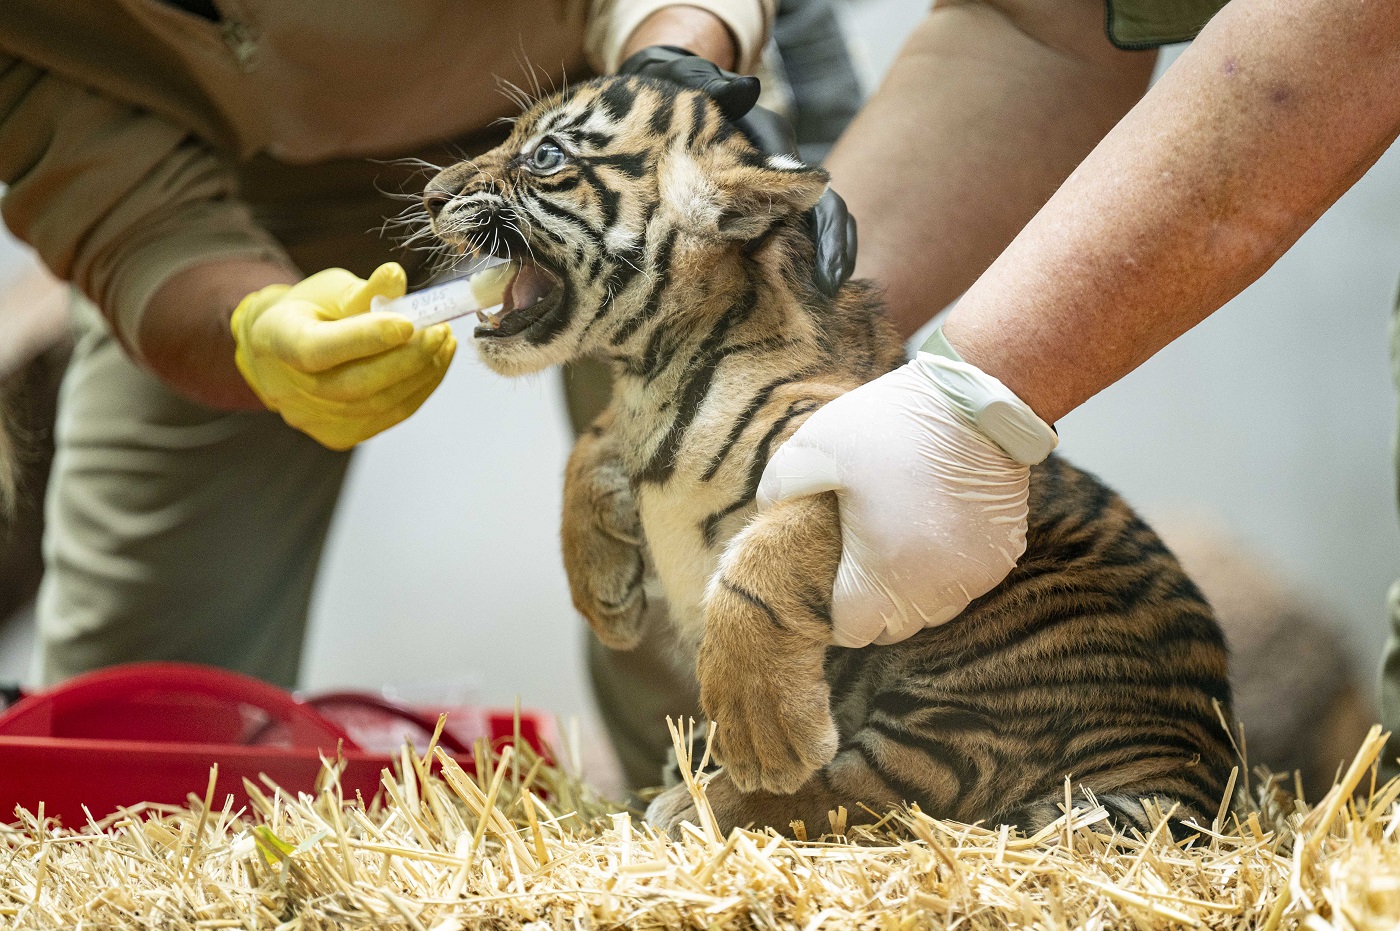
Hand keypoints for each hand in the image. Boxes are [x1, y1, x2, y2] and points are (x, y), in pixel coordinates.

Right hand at [230, 263, 455, 449]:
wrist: (283, 353)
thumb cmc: (310, 312)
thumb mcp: (329, 290)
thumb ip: (364, 290)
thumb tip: (396, 277)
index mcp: (276, 340)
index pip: (318, 349)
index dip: (365, 338)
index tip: (408, 322)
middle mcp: (289, 390)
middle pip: (355, 386)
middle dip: (408, 359)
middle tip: (440, 331)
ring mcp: (314, 419)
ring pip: (378, 406)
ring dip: (421, 374)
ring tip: (444, 343)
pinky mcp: (339, 434)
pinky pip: (388, 416)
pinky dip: (418, 389)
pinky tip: (434, 363)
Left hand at [618, 46, 857, 295]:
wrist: (681, 101)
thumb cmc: (691, 98)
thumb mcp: (702, 90)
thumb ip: (721, 90)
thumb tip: (744, 89)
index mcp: (778, 150)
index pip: (815, 191)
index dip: (825, 227)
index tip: (826, 261)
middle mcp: (785, 174)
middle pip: (825, 215)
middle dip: (832, 251)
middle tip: (827, 291)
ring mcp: (776, 194)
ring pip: (813, 232)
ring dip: (822, 264)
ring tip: (821, 300)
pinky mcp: (761, 213)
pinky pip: (789, 242)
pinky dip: (800, 266)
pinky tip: (798, 295)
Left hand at [757, 353, 1052, 646]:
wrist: (978, 402)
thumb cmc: (890, 426)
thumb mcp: (814, 447)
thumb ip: (779, 487)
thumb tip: (767, 513)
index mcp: (884, 570)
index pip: (851, 631)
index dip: (832, 612)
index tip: (828, 582)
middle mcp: (935, 586)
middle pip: (893, 627)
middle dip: (870, 605)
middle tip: (856, 563)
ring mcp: (974, 576)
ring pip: (932, 612)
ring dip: (910, 593)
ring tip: (894, 548)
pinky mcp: (1002, 557)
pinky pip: (964, 587)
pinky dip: (945, 574)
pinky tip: (930, 535)